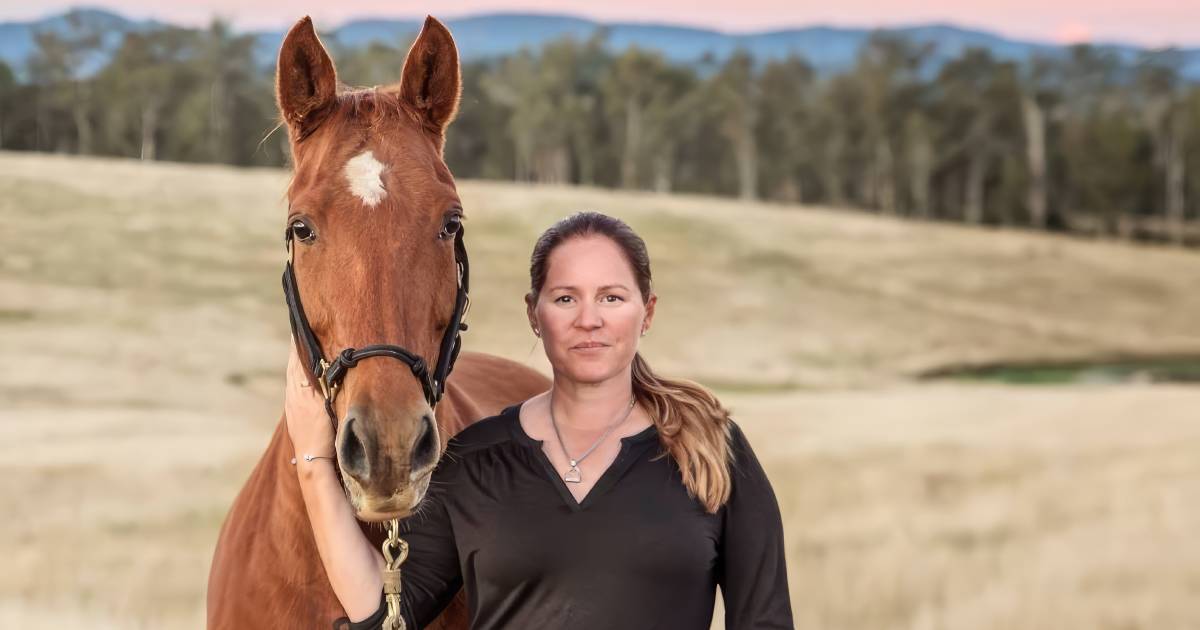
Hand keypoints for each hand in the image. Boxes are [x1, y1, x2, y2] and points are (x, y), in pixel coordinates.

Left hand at [285, 342, 335, 459]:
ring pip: (292, 379)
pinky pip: (293, 390)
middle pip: (292, 368)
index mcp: (300, 393)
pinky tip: (299, 379)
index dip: (298, 346)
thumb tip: (312, 364)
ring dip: (295, 363)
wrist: (313, 461)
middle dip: (295, 351)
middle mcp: (293, 397)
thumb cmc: (323, 435)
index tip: (299, 328)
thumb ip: (319, 385)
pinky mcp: (294, 416)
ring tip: (298, 350)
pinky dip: (295, 378)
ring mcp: (292, 407)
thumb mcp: (324, 406)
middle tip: (298, 332)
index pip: (297, 362)